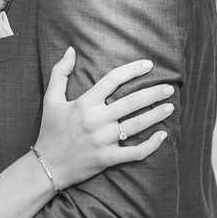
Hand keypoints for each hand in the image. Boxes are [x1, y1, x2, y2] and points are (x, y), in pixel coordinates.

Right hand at [32, 47, 171, 188]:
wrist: (46, 167)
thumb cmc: (50, 131)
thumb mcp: (51, 100)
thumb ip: (59, 73)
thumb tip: (70, 49)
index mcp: (85, 103)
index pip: (113, 80)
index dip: (133, 69)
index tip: (149, 65)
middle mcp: (96, 120)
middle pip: (132, 102)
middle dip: (154, 93)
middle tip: (169, 88)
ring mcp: (103, 141)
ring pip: (137, 125)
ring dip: (156, 115)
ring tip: (170, 107)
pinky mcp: (107, 159)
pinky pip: (134, 153)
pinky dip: (151, 146)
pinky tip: (162, 136)